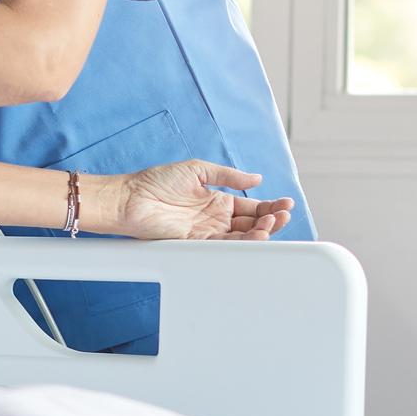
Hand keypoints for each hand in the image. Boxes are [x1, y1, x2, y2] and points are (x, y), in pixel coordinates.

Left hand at [107, 161, 294, 240]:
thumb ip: (228, 176)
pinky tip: (256, 236)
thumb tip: (257, 177)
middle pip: (252, 224)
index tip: (286, 204)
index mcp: (218, 201)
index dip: (271, 207)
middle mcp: (215, 219)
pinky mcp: (196, 243)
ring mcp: (207, 232)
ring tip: (273, 224)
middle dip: (271, 220)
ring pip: (242, 237)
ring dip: (261, 232)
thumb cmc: (157, 181)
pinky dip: (242, 242)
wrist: (130, 197)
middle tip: (283, 215)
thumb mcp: (198, 170)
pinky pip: (224, 245)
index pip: (252, 207)